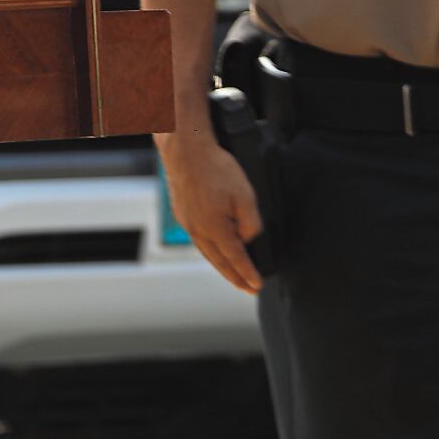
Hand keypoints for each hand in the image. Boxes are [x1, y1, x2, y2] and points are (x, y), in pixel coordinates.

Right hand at [161, 126, 265, 294]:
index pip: (236, 259)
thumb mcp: (245, 196)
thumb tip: (248, 238)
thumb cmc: (215, 168)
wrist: (185, 149)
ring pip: (206, 252)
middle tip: (246, 289)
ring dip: (220, 267)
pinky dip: (209, 251)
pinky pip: (198, 240)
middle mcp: (198, 230)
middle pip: (219, 262)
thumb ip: (251, 223)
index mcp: (215, 229)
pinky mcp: (181, 213)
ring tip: (231, 275)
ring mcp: (187, 222)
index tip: (257, 286)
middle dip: (234, 277)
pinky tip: (214, 250)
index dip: (248, 274)